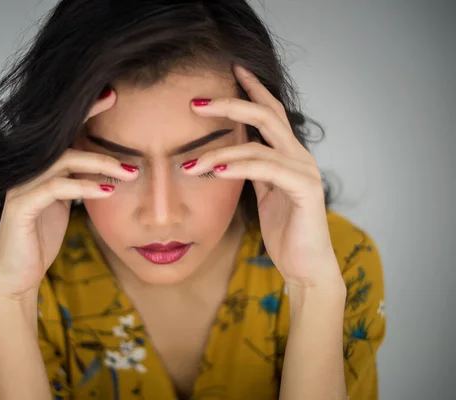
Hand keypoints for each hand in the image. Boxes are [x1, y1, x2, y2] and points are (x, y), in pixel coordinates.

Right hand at [0, 89, 138, 300]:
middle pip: (62, 139)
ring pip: (63, 161)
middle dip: (92, 121)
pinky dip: (84, 187)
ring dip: (99, 163)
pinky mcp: (20, 208)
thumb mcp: (63, 207)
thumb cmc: (40, 240)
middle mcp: (28, 173)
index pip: (63, 134)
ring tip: (129, 172)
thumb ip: (75, 185)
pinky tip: (107, 190)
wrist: (17, 276)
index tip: (112, 95)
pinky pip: (56, 188)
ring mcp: (22, 188)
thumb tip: (106, 171)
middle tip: (123, 111)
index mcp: (39, 170)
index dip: (85, 112)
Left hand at [184, 65, 341, 288]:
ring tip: (190, 162)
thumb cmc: (285, 232)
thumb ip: (254, 172)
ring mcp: (304, 171)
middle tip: (197, 102)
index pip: (270, 113)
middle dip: (232, 103)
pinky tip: (215, 170)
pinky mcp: (304, 190)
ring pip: (259, 145)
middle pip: (266, 115)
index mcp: (289, 155)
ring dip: (220, 151)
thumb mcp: (264, 195)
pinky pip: (265, 170)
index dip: (252, 90)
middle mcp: (300, 157)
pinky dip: (237, 167)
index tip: (232, 71)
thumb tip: (231, 154)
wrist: (306, 267)